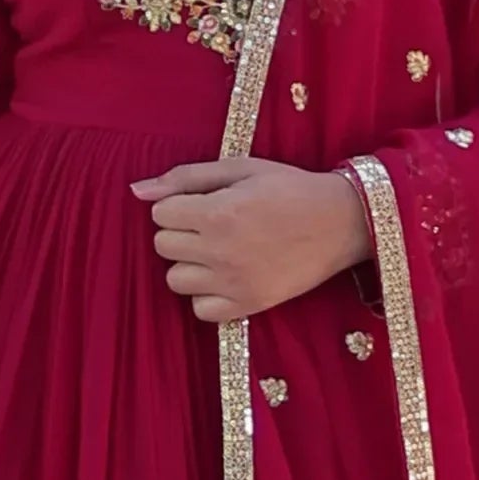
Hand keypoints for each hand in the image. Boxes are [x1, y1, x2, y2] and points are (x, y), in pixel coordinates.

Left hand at [130, 158, 371, 322]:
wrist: (340, 222)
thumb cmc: (289, 189)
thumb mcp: (240, 168)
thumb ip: (186, 177)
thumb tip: (138, 190)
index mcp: (218, 214)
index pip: (160, 215)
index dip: (179, 206)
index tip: (204, 203)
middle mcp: (221, 252)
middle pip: (163, 247)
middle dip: (181, 233)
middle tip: (212, 226)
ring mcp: (233, 283)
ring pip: (175, 280)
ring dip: (189, 265)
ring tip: (218, 252)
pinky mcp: (247, 306)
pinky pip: (200, 311)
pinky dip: (207, 296)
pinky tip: (226, 277)